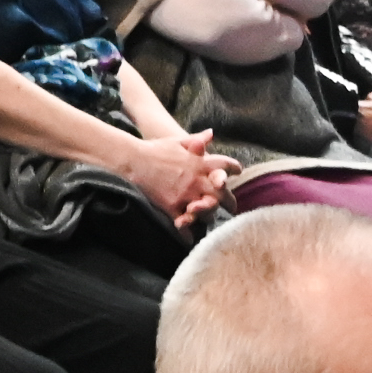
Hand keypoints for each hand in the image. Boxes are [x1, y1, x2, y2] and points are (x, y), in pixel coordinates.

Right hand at [123, 129, 238, 226]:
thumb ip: (197, 139)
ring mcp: (185, 194)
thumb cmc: (155, 149)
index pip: (225, 165)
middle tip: (232, 207)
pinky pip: (184, 224)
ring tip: (211, 219)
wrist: (134, 160)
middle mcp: (196, 180)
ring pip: (207, 211)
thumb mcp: (178, 141)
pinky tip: (190, 238)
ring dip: (210, 215)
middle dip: (229, 202)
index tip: (237, 172)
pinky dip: (187, 233)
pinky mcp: (172, 206)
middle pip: (222, 194)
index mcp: (200, 163)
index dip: (234, 169)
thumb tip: (211, 134)